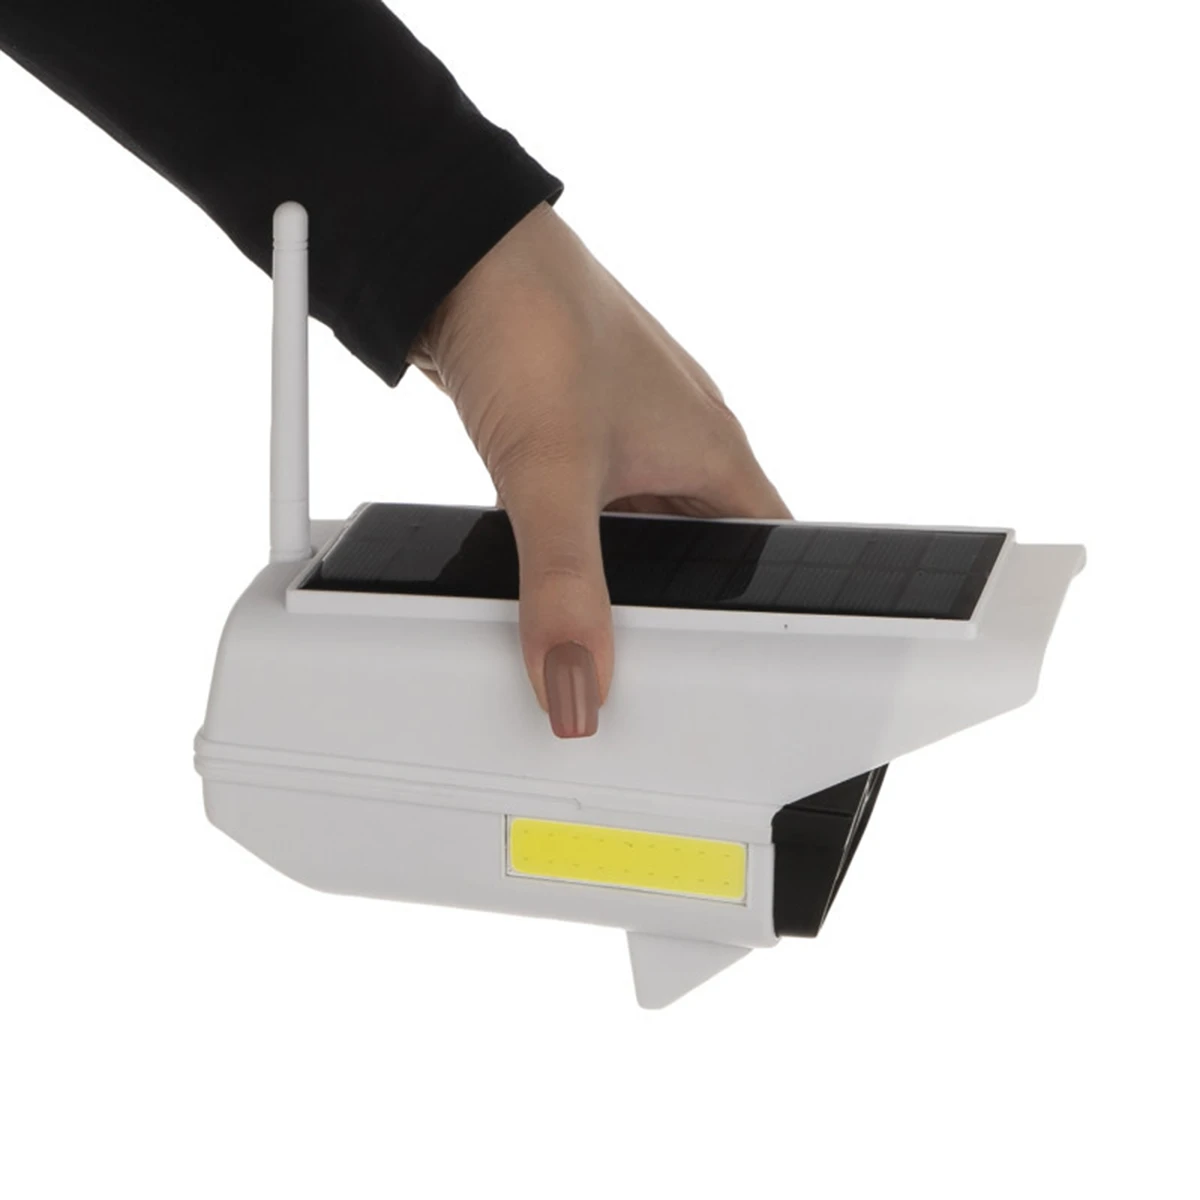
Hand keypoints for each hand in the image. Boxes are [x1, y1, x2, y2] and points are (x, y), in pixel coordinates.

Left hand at [408, 203, 789, 737]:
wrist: (457, 253)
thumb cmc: (533, 321)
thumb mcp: (551, 472)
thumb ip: (565, 587)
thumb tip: (576, 684)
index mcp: (715, 454)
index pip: (774, 558)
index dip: (766, 617)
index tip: (744, 675)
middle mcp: (683, 448)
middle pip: (709, 558)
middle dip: (686, 611)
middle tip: (654, 669)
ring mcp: (631, 441)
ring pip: (649, 538)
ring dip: (626, 579)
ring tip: (601, 631)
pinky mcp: (580, 438)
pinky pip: (599, 514)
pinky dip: (583, 547)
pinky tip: (552, 569)